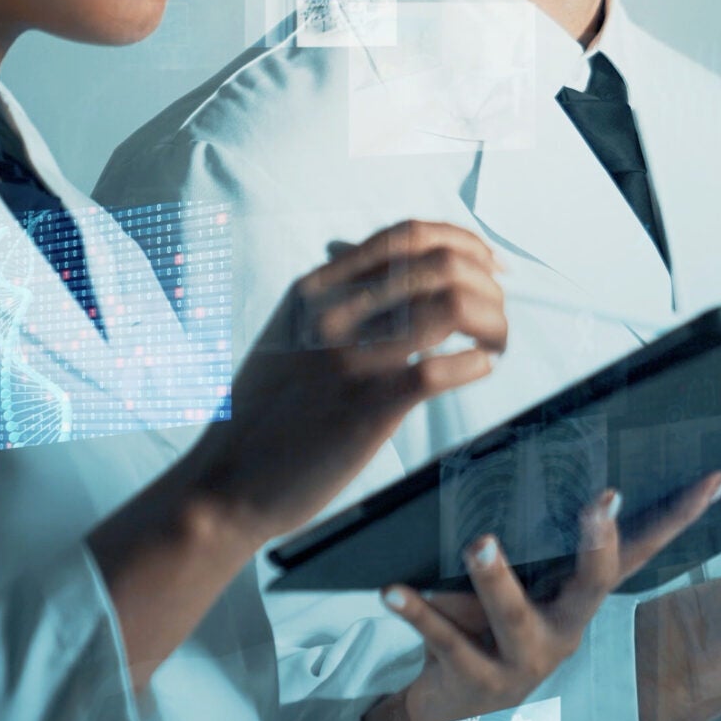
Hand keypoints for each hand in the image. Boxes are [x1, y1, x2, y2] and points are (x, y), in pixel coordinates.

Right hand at [186, 219, 507, 542]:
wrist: (223, 485)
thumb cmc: (264, 412)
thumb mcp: (286, 332)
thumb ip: (327, 294)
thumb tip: (353, 251)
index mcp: (317, 287)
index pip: (407, 235)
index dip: (463, 241)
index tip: (491, 263)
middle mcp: (335, 312)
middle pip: (440, 263)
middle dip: (487, 282)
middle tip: (497, 311)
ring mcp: (351, 358)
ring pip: (451, 307)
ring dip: (492, 321)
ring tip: (496, 342)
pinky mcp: (367, 407)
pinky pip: (439, 368)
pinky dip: (474, 364)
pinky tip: (479, 370)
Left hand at [366, 472, 720, 720]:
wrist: (451, 698)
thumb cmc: (492, 615)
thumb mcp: (525, 572)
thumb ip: (536, 526)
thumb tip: (545, 447)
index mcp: (581, 592)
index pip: (640, 548)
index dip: (679, 516)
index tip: (711, 477)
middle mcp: (566, 626)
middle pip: (593, 584)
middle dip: (596, 544)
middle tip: (596, 502)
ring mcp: (524, 658)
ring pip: (515, 616)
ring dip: (496, 578)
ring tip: (479, 541)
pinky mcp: (476, 678)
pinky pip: (446, 639)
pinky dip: (419, 611)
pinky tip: (395, 588)